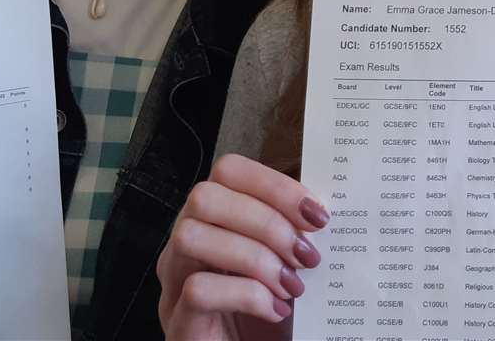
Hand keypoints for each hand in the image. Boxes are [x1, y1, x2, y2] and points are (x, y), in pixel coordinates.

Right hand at [157, 153, 329, 339]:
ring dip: (254, 256)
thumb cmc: (270, 314)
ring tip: (292, 284)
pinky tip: (276, 310)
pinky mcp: (177, 323)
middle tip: (305, 253)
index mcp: (211, 221)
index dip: (273, 184)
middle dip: (265, 220)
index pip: (227, 171)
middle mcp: (183, 246)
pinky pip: (197, 290)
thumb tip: (321, 208)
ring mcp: (173, 285)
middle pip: (205, 197)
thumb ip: (294, 232)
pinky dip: (246, 295)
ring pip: (191, 236)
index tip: (316, 214)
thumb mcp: (284, 265)